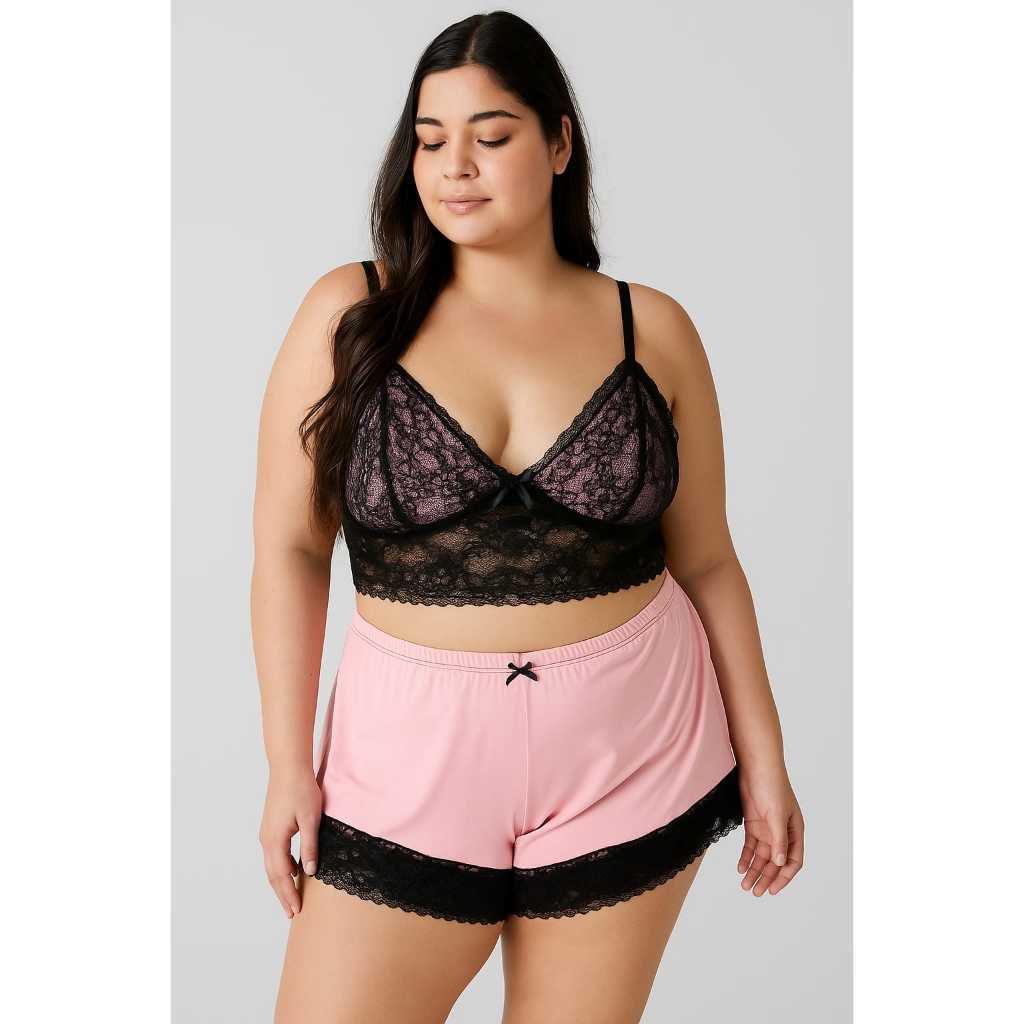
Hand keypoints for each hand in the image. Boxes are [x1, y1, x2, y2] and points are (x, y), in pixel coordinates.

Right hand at [258, 769, 322, 917]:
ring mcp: (266, 833)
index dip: (289, 895)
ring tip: (291, 898)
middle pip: (273, 875)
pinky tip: (293, 871)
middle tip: (292, 914)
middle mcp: (266, 840)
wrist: (288, 767)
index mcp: (275, 840)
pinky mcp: (270, 827)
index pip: (282, 876)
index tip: (296, 912)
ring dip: (281, 883)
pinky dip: (281, 868)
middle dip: (283, 895)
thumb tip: (309, 872)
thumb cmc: (301, 790)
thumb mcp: (311, 819)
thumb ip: (310, 846)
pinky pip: (274, 855)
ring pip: (272, 866)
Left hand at [735, 762, 803, 895]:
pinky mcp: (753, 823)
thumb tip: (780, 863)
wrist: (755, 766)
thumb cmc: (772, 786)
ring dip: (754, 870)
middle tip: (755, 892)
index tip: (771, 889)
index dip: (783, 877)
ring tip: (745, 885)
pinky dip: (746, 857)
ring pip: (762, 856)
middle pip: (775, 862)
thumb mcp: (776, 815)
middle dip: (766, 878)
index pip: (792, 861)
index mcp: (795, 831)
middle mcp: (782, 832)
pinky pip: (750, 846)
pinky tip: (740, 867)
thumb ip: (778, 840)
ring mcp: (767, 828)